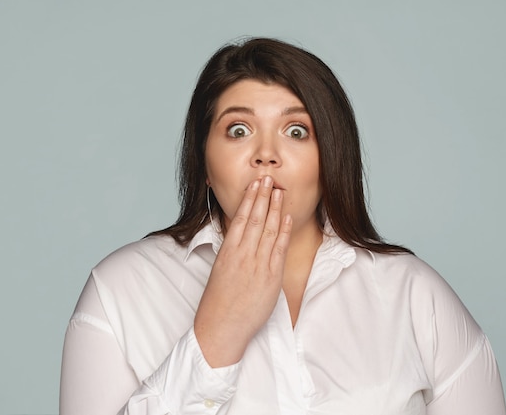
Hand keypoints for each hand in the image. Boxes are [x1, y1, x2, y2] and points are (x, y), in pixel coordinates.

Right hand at [194, 176, 291, 366]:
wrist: (221, 327)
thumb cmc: (218, 302)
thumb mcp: (220, 271)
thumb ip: (232, 252)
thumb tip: (240, 237)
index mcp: (228, 251)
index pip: (241, 218)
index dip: (250, 199)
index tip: (255, 185)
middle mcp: (243, 254)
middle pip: (256, 218)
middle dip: (263, 196)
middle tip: (269, 178)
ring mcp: (258, 264)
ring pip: (270, 230)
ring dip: (276, 208)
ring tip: (280, 191)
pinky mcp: (271, 277)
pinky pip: (280, 249)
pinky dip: (285, 231)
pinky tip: (287, 217)